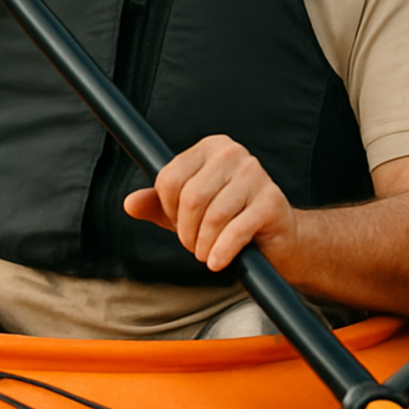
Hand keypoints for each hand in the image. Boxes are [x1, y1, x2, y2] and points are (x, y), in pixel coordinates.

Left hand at [122, 135, 299, 271]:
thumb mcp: (188, 212)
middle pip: (190, 198)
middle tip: (194, 244)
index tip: (180, 223)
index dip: (168, 210)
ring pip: (212, 216)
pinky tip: (217, 261)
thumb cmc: (230, 220)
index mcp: (211, 148)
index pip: (169, 178)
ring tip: (207, 252)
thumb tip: (130, 204)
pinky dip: (221, 252)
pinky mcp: (272, 201)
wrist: (278, 238)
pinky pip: (235, 230)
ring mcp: (256, 175)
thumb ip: (158, 205)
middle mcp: (233, 154)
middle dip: (186, 231)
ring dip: (203, 245)